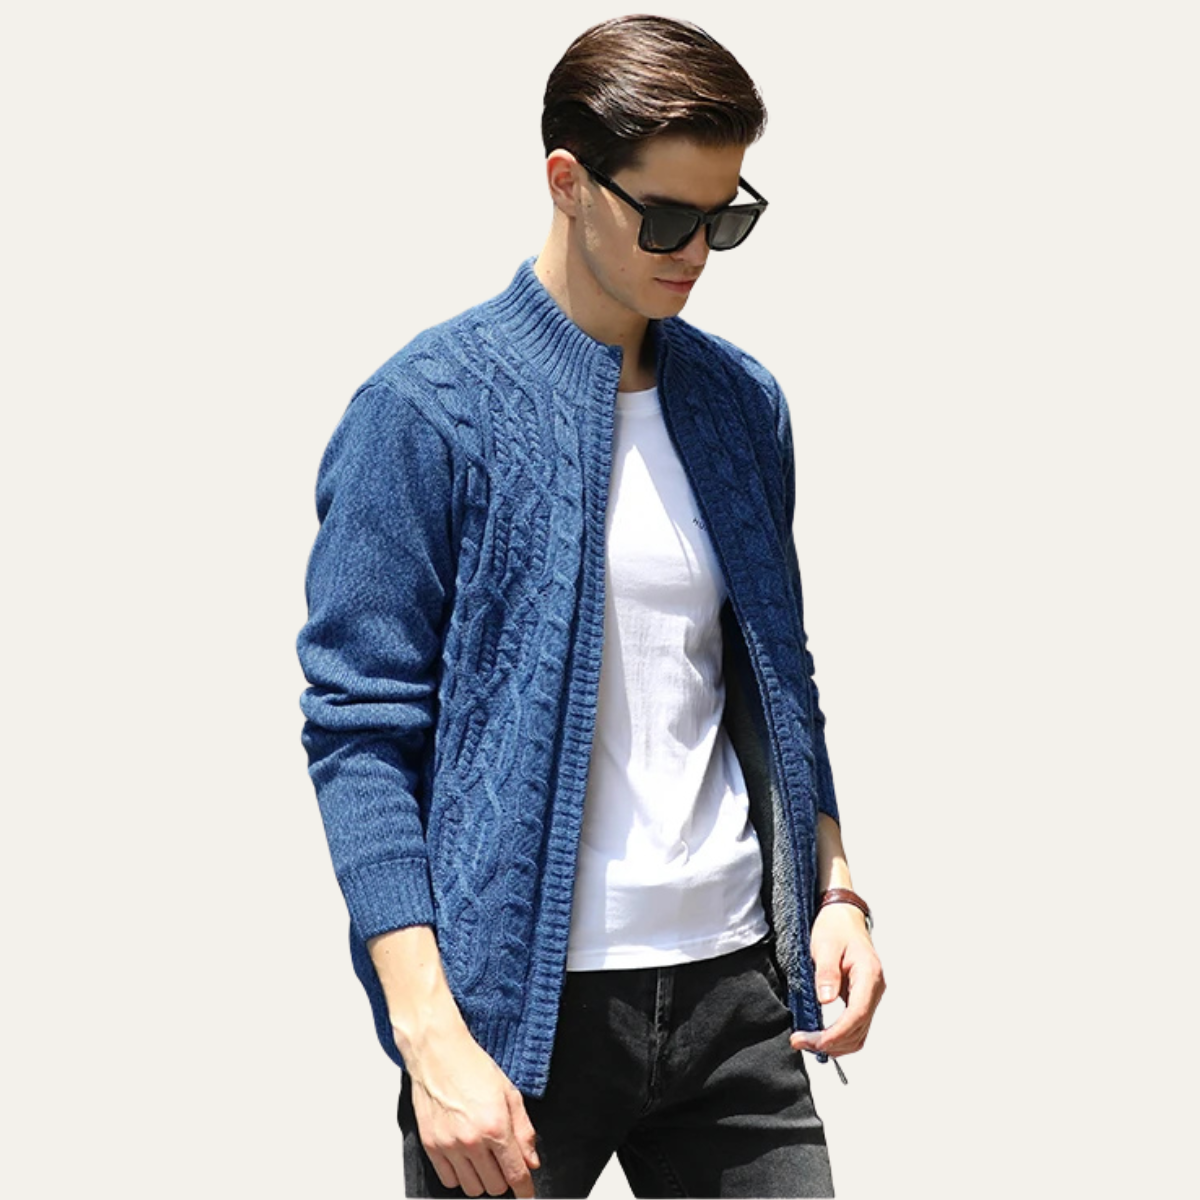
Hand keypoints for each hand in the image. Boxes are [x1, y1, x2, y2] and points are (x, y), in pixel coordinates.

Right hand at [403, 1022, 540, 1196]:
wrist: (438, 1054)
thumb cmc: (473, 1067)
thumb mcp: (509, 1093)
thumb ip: (524, 1131)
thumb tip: (532, 1162)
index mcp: (496, 1126)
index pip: (516, 1174)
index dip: (525, 1190)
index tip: (527, 1194)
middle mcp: (472, 1140)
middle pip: (495, 1186)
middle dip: (504, 1178)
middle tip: (503, 1160)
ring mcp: (449, 1145)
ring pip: (472, 1188)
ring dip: (482, 1179)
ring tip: (483, 1157)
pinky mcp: (431, 1146)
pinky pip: (448, 1180)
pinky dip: (460, 1176)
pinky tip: (465, 1158)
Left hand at [790, 901, 885, 1057]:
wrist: (843, 916)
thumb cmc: (835, 928)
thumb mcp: (825, 945)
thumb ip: (826, 972)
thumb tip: (826, 1000)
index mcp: (869, 975)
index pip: (857, 1015)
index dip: (836, 1034)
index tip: (813, 1041)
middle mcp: (875, 989)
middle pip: (858, 1029)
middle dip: (831, 1043)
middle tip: (800, 1042)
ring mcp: (870, 996)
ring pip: (859, 1033)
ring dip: (835, 1044)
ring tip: (807, 1042)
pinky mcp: (862, 999)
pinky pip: (855, 1026)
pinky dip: (839, 1037)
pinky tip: (820, 1036)